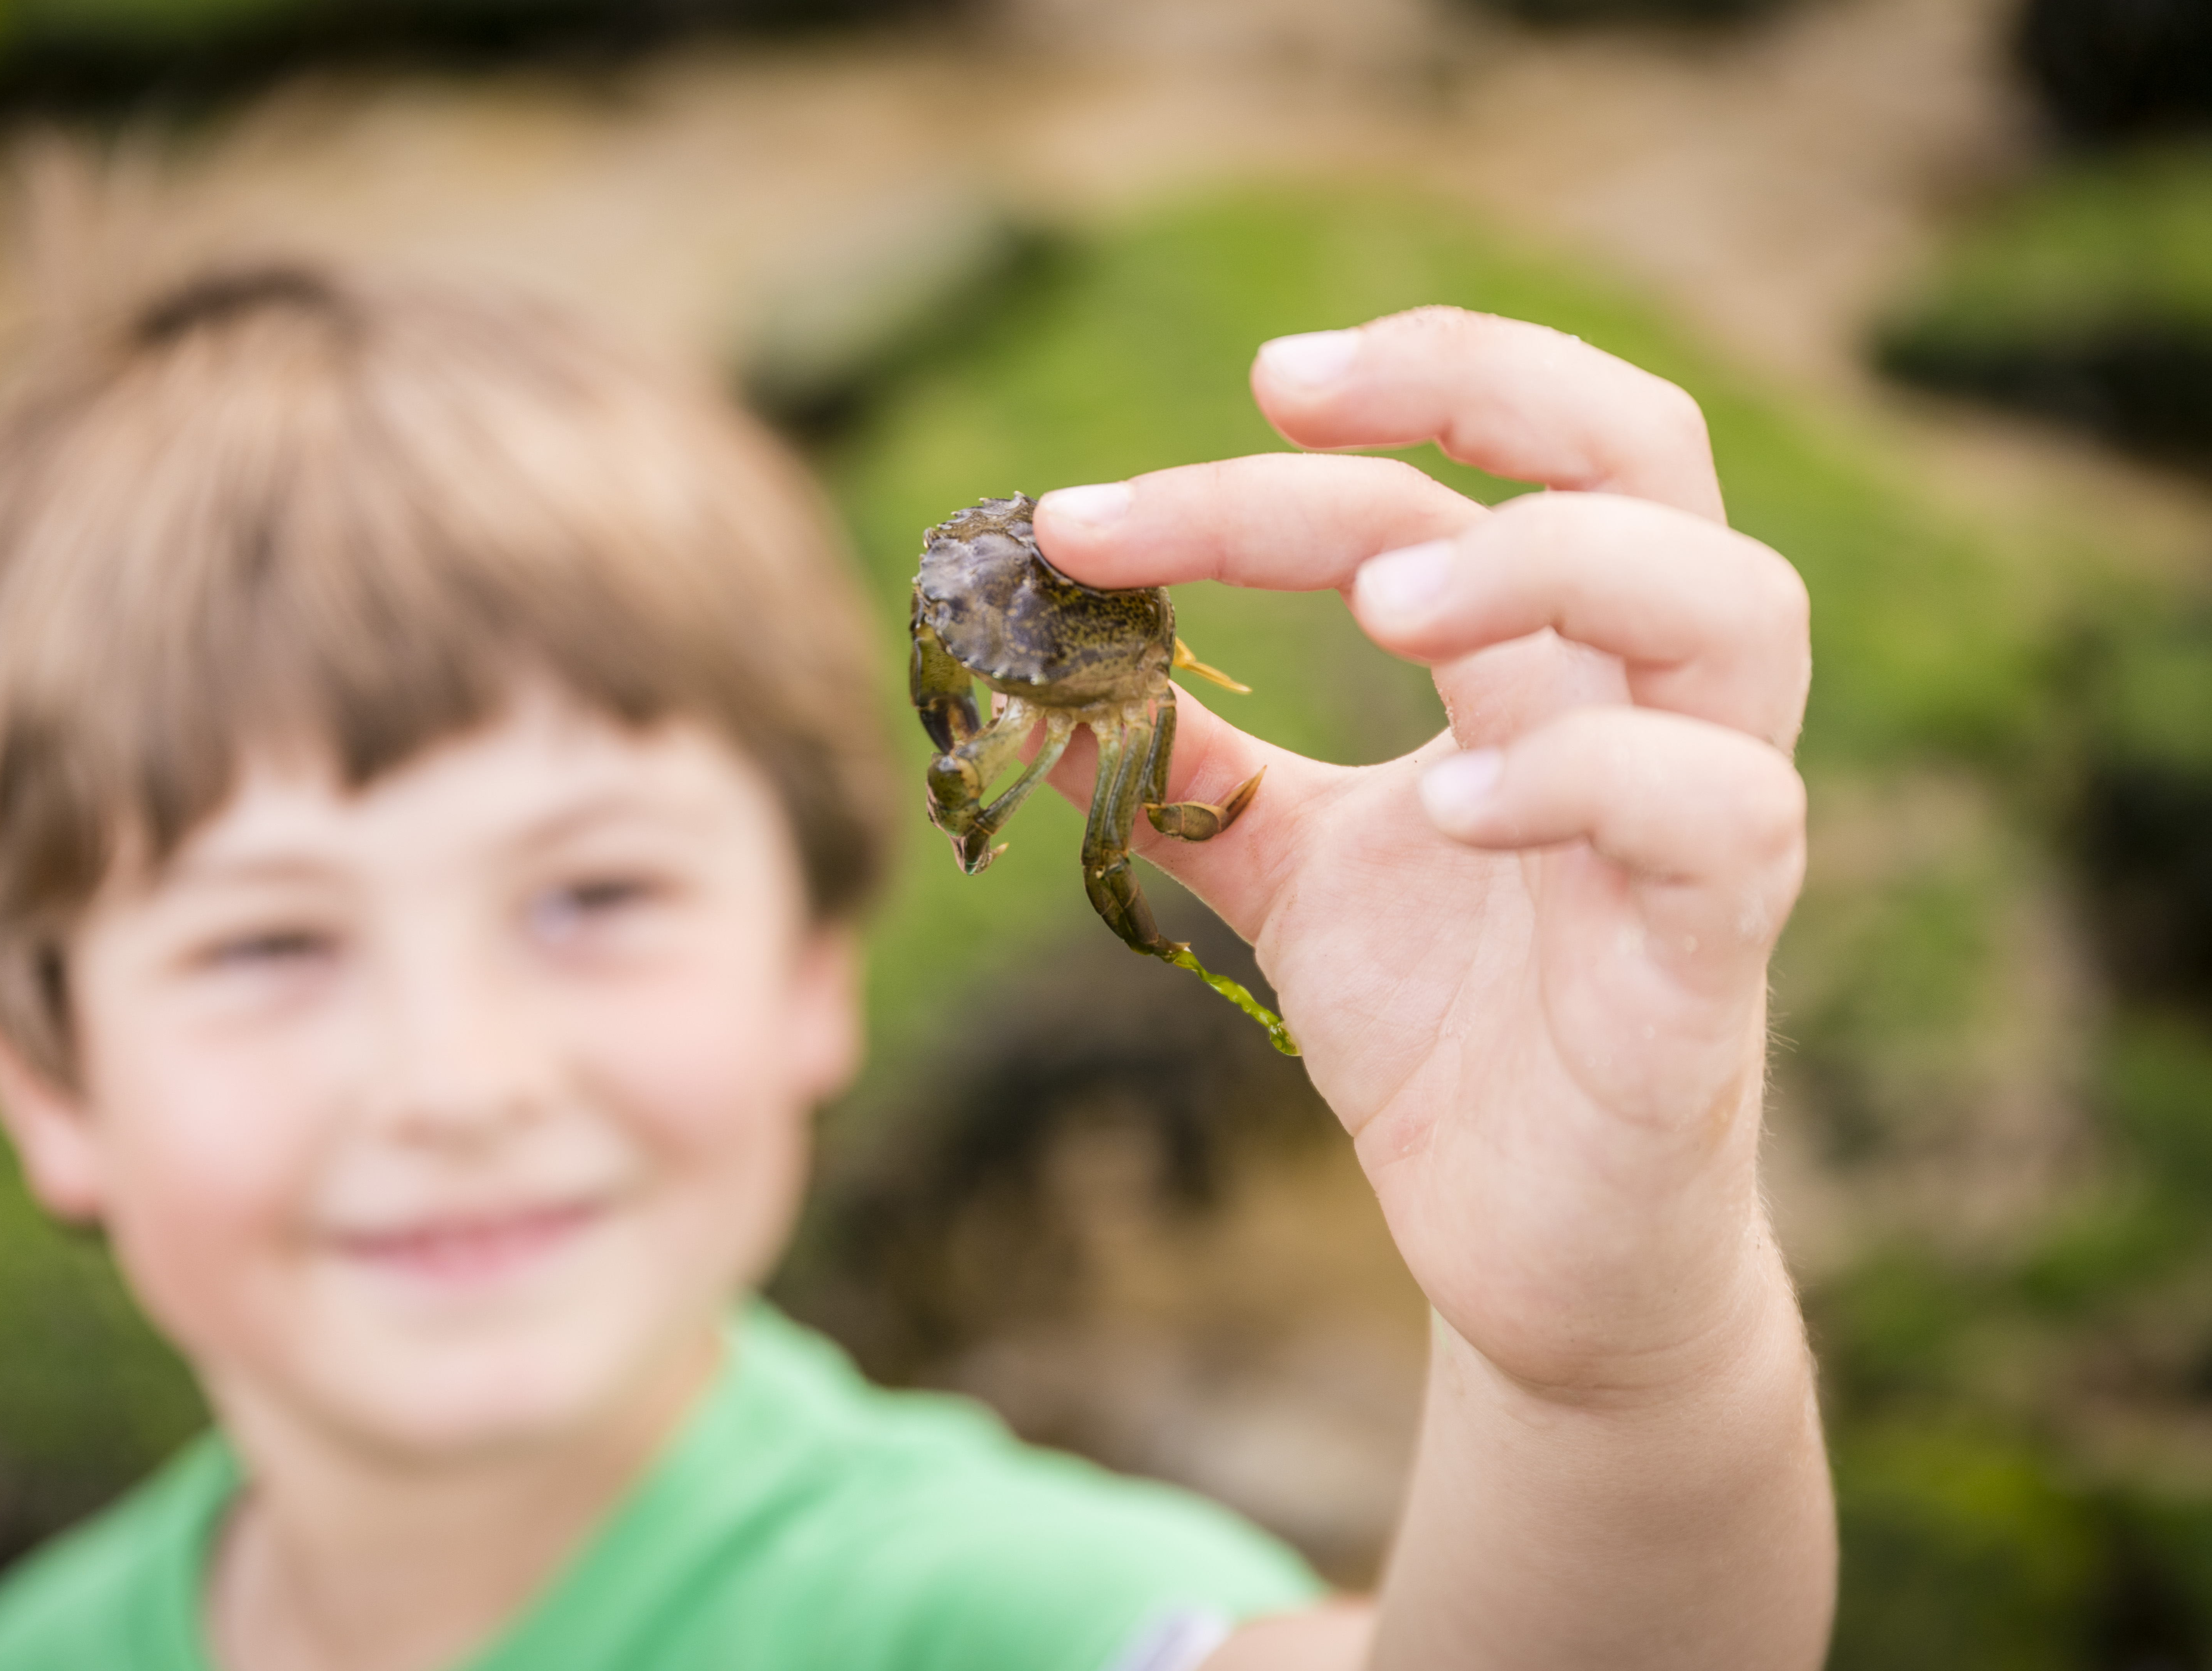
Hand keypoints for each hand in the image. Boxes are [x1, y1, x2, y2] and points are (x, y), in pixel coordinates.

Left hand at [1033, 307, 1811, 1403]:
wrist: (1528, 1251)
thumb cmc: (1441, 1038)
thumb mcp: (1295, 876)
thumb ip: (1199, 778)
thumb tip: (1046, 691)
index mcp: (1548, 663)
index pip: (1446, 482)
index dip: (1287, 455)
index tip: (1101, 498)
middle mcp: (1647, 704)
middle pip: (1642, 449)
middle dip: (1477, 381)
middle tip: (1284, 391)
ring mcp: (1708, 821)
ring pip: (1733, 604)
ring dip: (1550, 562)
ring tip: (1382, 605)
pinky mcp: (1715, 954)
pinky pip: (1720, 814)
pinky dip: (1592, 781)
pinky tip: (1457, 810)